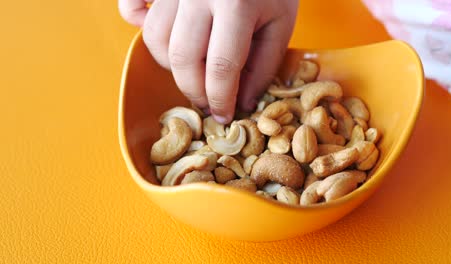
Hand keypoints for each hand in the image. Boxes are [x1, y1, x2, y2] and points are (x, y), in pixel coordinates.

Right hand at [119, 0, 297, 122]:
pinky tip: (161, 36)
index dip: (221, 99)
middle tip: (207, 101)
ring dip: (171, 65)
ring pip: (155, 38)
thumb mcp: (281, 22)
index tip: (224, 115)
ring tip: (193, 70)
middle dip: (194, 91)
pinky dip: (136, 24)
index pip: (220, 66)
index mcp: (236, 3)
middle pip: (182, 58)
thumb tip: (241, 103)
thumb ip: (263, 65)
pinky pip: (131, 5)